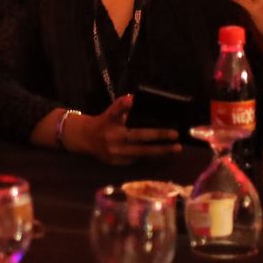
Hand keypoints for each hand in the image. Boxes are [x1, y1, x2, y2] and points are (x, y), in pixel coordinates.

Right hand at [67, 96, 181, 163]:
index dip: (124, 104)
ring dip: (160, 151)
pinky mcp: (117, 163)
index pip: (117, 111)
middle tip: (175, 136)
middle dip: (158, 137)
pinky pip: (138, 159)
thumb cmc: (104, 122)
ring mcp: (115, 152)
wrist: (86, 139)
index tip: (131, 100)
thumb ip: (122, 106)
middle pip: (137, 137)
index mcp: (110, 120)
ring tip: (176, 149)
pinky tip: (164, 154)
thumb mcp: (111, 112)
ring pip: (141, 152)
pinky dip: (151, 157)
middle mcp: (112, 136)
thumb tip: (137, 99)